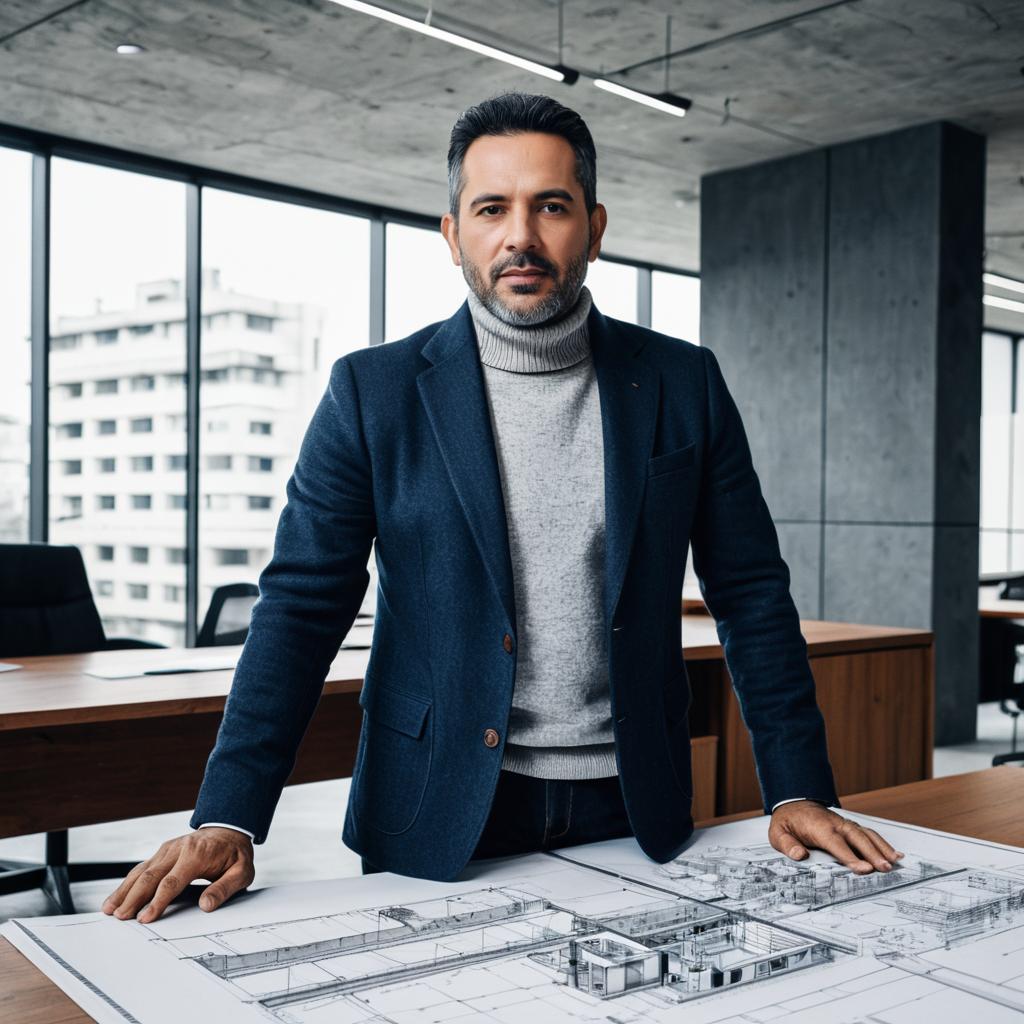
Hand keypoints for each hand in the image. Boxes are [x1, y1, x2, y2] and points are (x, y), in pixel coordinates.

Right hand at [101, 828, 254, 922]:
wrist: (230, 829)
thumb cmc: (235, 854)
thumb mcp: (242, 871)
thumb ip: (225, 888)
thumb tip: (206, 905)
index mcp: (197, 854)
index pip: (172, 881)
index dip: (157, 902)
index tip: (145, 919)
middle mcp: (178, 849)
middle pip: (151, 876)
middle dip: (133, 898)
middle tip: (120, 918)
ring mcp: (167, 849)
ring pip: (141, 871)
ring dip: (124, 891)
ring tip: (109, 910)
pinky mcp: (162, 852)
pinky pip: (141, 868)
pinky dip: (127, 883)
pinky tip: (116, 897)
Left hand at [768, 800, 903, 873]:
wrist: (793, 804)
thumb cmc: (787, 822)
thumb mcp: (777, 833)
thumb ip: (787, 844)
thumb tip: (799, 855)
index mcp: (818, 827)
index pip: (836, 843)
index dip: (850, 857)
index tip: (864, 869)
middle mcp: (835, 824)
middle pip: (857, 838)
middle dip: (872, 854)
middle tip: (885, 869)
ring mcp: (845, 824)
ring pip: (866, 835)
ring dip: (882, 848)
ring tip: (895, 862)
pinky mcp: (850, 827)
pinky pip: (868, 834)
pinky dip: (882, 843)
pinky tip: (895, 854)